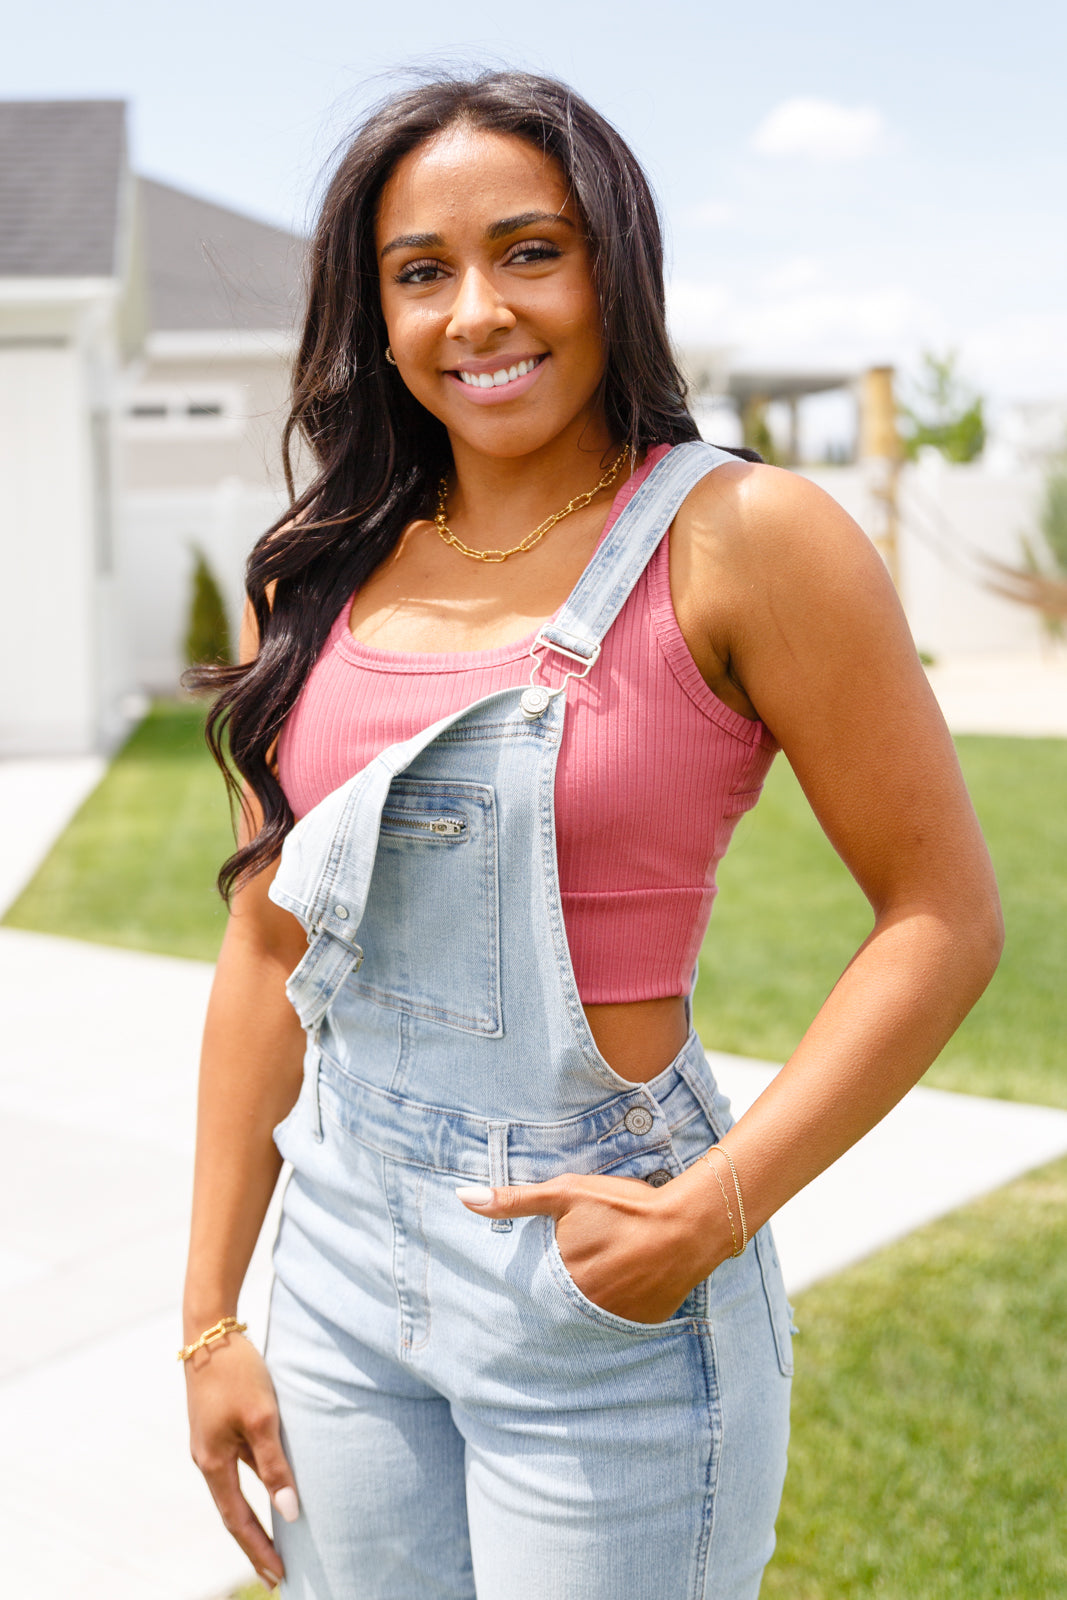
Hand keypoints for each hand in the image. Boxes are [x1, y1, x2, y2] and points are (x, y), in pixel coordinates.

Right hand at [184, 1328, 297, 1590]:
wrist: (209, 1330)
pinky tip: (276, 1485)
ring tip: (281, 1537)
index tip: (279, 1575)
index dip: (259, 1548)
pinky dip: (258, 1482)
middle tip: (277, 1572)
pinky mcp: (220, 1424)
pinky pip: (241, 1464)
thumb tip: (290, 1513)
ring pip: (238, 1487)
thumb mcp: (262, 1418)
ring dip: (258, 1513)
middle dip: (256, 1542)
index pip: (238, 1520)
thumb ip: (275, 1466)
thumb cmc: (237, 1372)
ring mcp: (212, 1441)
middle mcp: (208, 1458)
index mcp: (213, 1463)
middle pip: (233, 1512)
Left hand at [456, 1172, 710, 1322]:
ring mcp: (612, 1321)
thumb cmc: (624, 1206)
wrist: (688, 1227)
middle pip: (555, 1308)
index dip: (529, 1282)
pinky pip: (617, 1323)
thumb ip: (514, 1200)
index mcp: (558, 1278)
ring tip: (599, 1281)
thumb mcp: (566, 1194)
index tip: (532, 1278)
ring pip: (586, 1317)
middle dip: (557, 1296)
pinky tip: (624, 1289)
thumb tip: (462, 1197)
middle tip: (568, 1284)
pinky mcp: (640, 1326)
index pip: (526, 1291)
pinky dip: (616, 1309)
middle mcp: (581, 1308)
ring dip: (586, 1304)